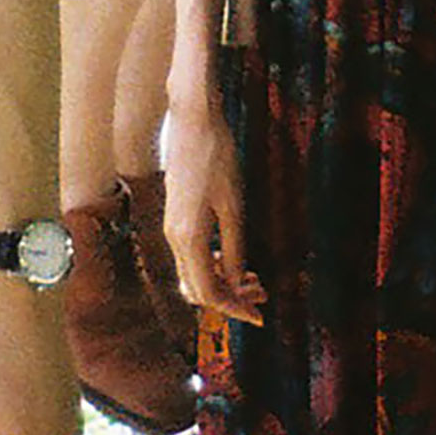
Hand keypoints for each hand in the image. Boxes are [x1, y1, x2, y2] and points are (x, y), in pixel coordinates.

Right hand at [160, 78, 262, 325]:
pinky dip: (212, 265)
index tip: (261, 315)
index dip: (235, 308)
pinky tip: (234, 259)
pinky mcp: (175, 217)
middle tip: (263, 296)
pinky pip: (190, 256)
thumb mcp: (233, 204)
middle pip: (199, 288)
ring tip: (254, 280)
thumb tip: (237, 282)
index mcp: (188, 238)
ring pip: (194, 273)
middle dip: (231, 297)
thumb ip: (233, 246)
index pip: (209, 292)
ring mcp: (172, 227)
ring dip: (223, 282)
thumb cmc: (217, 155)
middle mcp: (174, 238)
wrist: (192, 119)